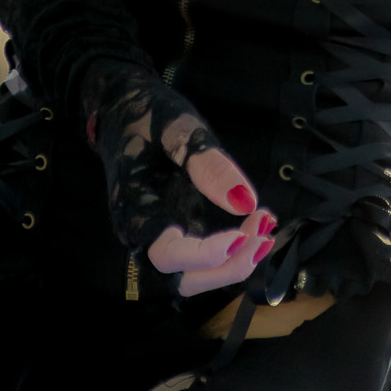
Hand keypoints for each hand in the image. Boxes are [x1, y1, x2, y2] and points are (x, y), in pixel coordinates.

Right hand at [87, 67, 277, 298]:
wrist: (123, 111)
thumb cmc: (147, 116)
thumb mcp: (179, 129)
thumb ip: (209, 165)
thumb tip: (245, 201)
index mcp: (135, 210)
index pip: (167, 255)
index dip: (206, 256)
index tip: (243, 236)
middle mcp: (143, 233)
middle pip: (183, 279)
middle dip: (228, 267)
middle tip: (264, 235)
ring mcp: (159, 235)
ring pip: (195, 276)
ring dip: (234, 264)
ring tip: (266, 229)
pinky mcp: (175, 231)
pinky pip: (201, 258)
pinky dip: (232, 252)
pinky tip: (258, 225)